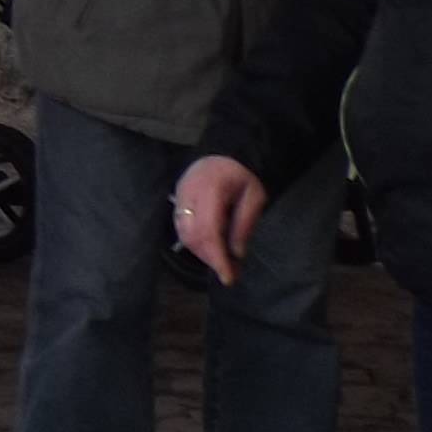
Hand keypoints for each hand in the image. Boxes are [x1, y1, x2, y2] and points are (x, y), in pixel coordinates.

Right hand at [170, 153, 266, 285]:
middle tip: (229, 272)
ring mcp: (179, 199)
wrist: (222, 154)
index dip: (217, 257)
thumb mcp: (255, 196)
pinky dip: (196, 244)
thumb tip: (236, 254)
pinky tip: (211, 250)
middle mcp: (188, 195)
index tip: (228, 276)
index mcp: (210, 190)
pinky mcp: (176, 203)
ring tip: (222, 263)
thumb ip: (245, 223)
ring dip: (203, 253)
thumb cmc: (242, 176)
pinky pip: (182, 229)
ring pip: (185, 235)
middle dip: (210, 258)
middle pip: (192, 236)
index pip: (208, 230)